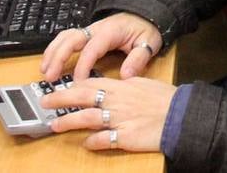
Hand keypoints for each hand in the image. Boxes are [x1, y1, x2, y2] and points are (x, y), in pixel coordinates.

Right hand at [40, 13, 162, 81]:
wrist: (146, 13)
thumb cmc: (146, 29)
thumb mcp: (148, 43)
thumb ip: (138, 59)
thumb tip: (125, 76)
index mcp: (110, 31)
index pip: (92, 48)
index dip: (83, 66)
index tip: (77, 83)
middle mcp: (96, 29)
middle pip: (71, 39)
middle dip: (59, 57)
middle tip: (50, 77)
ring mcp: (90, 30)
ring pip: (65, 37)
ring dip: (53, 52)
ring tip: (45, 71)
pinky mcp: (87, 34)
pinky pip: (67, 38)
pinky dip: (55, 48)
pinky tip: (49, 62)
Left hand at [43, 76, 175, 152]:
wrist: (180, 114)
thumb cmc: (165, 99)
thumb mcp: (143, 85)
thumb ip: (126, 85)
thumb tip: (115, 85)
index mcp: (121, 86)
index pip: (91, 82)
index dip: (73, 85)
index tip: (60, 88)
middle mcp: (117, 101)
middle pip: (83, 97)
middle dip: (62, 99)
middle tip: (45, 102)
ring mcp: (119, 119)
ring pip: (88, 118)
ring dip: (69, 121)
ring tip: (55, 125)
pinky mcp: (125, 137)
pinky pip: (104, 140)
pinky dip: (93, 142)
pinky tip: (86, 144)